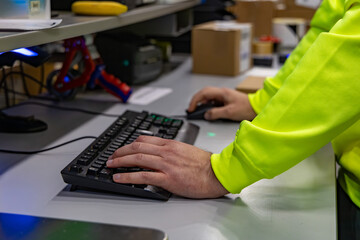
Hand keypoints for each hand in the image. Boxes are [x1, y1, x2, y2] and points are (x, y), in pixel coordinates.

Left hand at [106, 136, 228, 198]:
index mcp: (171, 144)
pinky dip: (128, 176)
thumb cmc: (204, 164)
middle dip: (121, 151)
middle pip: (137, 147)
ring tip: (110, 165)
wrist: (216, 173)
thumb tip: (160, 153)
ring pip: (137, 159)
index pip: (145, 140)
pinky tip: (119, 177)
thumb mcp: (186, 150)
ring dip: (120, 161)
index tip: (123, 148)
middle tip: (112, 156)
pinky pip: (143, 175)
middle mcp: (166, 151)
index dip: (130, 143)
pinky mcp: (167, 178)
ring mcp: (166, 164)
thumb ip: (171, 150)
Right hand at [188, 87, 256, 120]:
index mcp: (222, 93)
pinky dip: (208, 106)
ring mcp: (224, 96)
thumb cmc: (246, 108)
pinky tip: (208, 111)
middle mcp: (222, 93)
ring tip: (198, 111)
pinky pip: (214, 101)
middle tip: (191, 109)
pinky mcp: (226, 100)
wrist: (257, 107)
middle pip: (204, 94)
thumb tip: (206, 115)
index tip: (191, 108)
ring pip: (209, 97)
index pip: (204, 93)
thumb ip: (216, 113)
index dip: (195, 101)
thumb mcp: (229, 112)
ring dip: (202, 103)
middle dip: (196, 101)